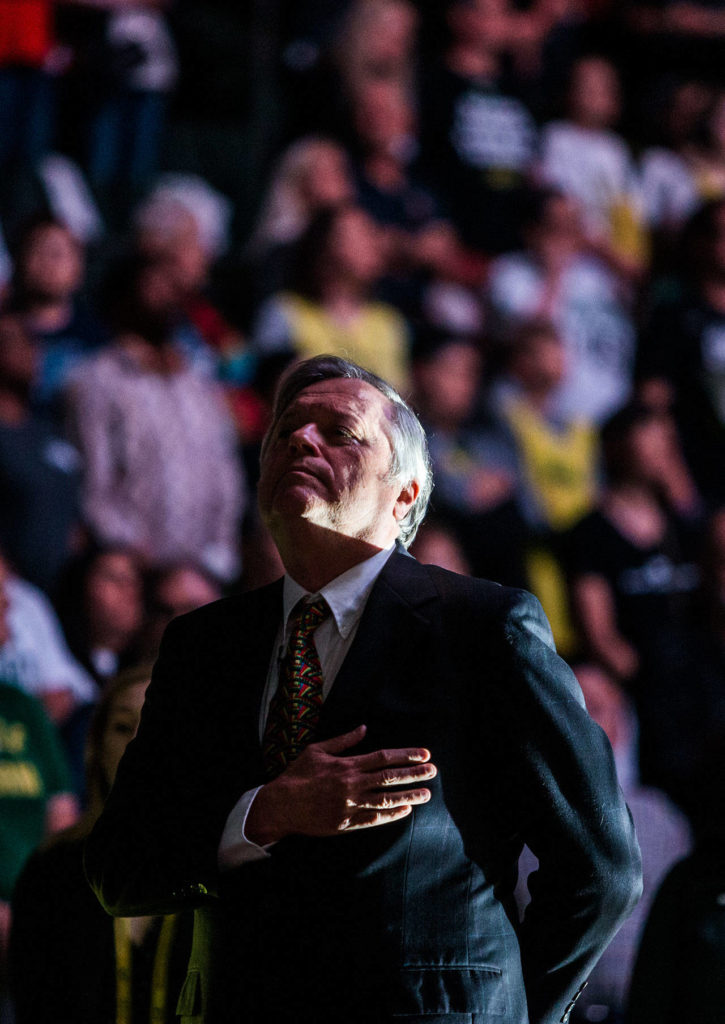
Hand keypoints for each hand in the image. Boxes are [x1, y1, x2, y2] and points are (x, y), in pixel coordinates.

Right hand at [246, 725, 435, 844]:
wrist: (281, 805)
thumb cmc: (298, 775)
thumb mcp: (318, 750)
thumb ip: (343, 740)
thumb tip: (363, 728)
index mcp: (347, 765)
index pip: (383, 757)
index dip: (405, 755)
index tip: (424, 754)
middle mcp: (352, 785)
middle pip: (389, 778)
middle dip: (414, 774)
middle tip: (433, 771)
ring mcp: (350, 805)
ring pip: (386, 800)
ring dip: (409, 796)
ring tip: (427, 794)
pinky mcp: (346, 824)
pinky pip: (374, 819)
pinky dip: (391, 815)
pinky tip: (405, 810)